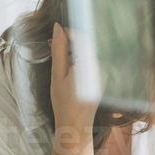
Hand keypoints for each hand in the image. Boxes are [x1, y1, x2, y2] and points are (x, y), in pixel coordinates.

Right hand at [49, 22, 100, 136]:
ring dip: (73, 49)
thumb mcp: (57, 75)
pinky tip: (67, 67)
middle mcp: (100, 67)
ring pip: (87, 51)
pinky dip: (78, 59)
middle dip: (69, 40)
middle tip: (51, 44)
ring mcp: (103, 72)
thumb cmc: (64, 103)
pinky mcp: (101, 77)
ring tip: (58, 57)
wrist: (76, 125)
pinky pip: (90, 61)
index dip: (68, 31)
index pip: (82, 37)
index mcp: (90, 65)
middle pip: (86, 43)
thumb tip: (58, 28)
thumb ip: (59, 50)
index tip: (54, 33)